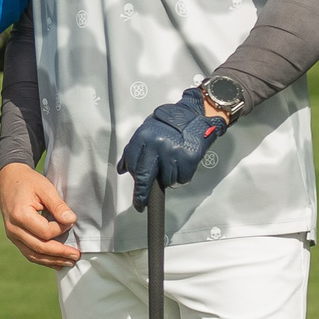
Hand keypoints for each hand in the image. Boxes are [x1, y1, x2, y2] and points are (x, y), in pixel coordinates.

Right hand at [0, 162, 80, 267]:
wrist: (8, 179)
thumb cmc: (28, 182)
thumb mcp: (45, 188)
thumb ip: (58, 206)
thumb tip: (71, 221)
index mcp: (20, 215)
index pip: (46, 232)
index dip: (61, 229)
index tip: (71, 221)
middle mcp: (13, 228)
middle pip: (40, 247)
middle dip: (60, 253)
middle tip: (77, 255)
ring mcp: (12, 235)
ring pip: (33, 255)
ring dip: (53, 261)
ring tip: (70, 262)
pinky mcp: (14, 237)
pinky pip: (28, 253)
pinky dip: (43, 260)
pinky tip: (56, 262)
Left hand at [115, 86, 226, 211]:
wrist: (195, 114)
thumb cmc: (170, 124)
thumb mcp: (147, 130)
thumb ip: (134, 149)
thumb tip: (122, 169)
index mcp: (143, 137)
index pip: (132, 165)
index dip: (134, 181)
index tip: (135, 193)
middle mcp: (156, 144)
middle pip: (144, 177)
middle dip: (141, 195)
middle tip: (140, 205)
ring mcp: (172, 151)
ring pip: (166, 180)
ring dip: (169, 178)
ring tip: (173, 165)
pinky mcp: (188, 157)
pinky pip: (182, 178)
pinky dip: (183, 176)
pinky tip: (183, 164)